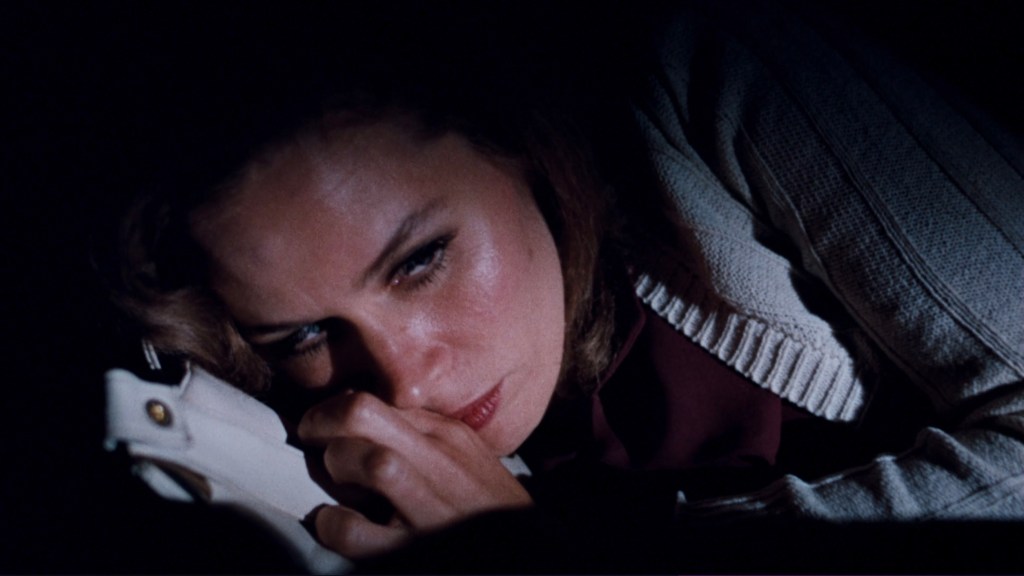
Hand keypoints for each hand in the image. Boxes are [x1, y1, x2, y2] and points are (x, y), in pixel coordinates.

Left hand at [297, 391, 532, 557]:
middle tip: (310, 438)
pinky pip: (355, 531)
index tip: (320, 421)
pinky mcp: (413, 551)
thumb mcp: (467, 457)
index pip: (379, 398)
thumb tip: (364, 418)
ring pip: (367, 462)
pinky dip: (334, 524)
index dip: (334, 407)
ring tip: (337, 484)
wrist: (534, 556)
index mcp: (448, 435)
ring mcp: (430, 506)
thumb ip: (423, 434)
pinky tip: (336, 523)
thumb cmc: (490, 507)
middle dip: (323, 422)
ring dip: (335, 469)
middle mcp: (440, 461)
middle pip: (363, 414)